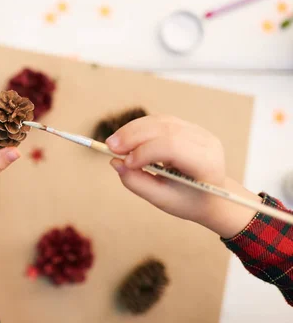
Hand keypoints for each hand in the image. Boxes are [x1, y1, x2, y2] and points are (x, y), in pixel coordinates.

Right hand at [106, 115, 260, 238]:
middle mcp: (205, 141)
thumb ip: (138, 183)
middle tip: (109, 146)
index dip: (145, 151)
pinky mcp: (186, 127)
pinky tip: (125, 138)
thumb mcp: (163, 200)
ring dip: (133, 129)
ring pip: (160, 121)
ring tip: (113, 142)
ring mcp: (197, 131)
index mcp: (206, 163)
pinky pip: (159, 121)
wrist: (212, 197)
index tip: (124, 162)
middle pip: (165, 128)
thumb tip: (116, 163)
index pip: (173, 147)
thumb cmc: (189, 201)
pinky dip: (139, 128)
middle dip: (134, 135)